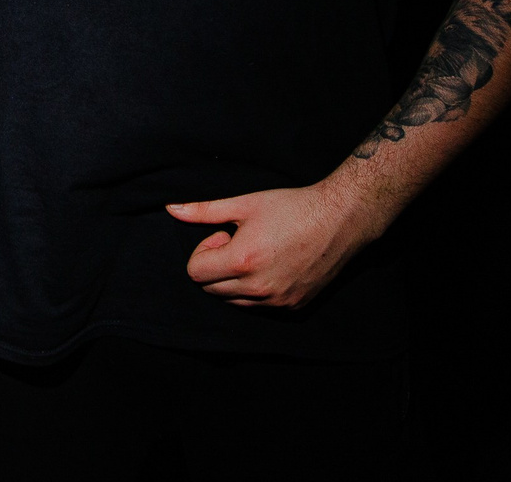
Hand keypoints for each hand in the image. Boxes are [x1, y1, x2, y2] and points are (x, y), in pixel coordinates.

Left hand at [167, 181, 380, 309]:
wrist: (339, 220)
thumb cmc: (291, 207)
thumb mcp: (244, 203)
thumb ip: (204, 211)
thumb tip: (170, 209)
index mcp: (242, 261)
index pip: (195, 272)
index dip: (204, 250)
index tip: (224, 234)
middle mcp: (258, 288)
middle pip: (211, 289)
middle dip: (216, 266)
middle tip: (240, 242)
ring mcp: (277, 301)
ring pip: (233, 302)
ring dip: (233, 281)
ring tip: (257, 253)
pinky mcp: (293, 307)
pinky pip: (258, 307)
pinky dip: (255, 291)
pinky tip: (273, 265)